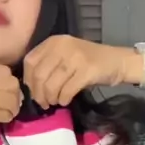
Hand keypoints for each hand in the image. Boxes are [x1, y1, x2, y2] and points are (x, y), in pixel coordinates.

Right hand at [0, 60, 21, 144]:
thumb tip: (6, 85)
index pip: (2, 69)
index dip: (8, 82)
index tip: (5, 93)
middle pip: (9, 82)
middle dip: (13, 95)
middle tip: (8, 105)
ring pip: (9, 98)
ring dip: (12, 108)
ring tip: (6, 113)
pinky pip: (1, 112)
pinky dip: (5, 117)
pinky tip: (1, 119)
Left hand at [23, 36, 141, 108]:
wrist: (116, 61)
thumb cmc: (87, 61)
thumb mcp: (64, 56)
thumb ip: (47, 65)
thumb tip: (31, 87)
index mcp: (54, 42)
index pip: (30, 62)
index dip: (28, 81)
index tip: (34, 92)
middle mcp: (62, 46)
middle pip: (39, 75)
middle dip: (39, 94)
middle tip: (44, 103)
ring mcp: (75, 57)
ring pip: (52, 84)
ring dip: (51, 98)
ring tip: (55, 102)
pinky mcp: (87, 70)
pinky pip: (67, 90)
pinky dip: (63, 99)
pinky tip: (65, 101)